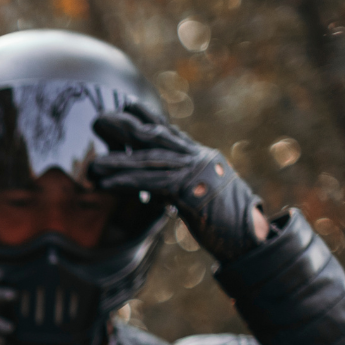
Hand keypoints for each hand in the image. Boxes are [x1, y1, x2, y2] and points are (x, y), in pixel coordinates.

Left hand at [89, 103, 266, 262]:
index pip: (171, 133)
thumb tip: (161, 193)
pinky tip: (106, 184)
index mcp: (202, 157)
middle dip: (126, 128)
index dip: (148, 118)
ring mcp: (195, 171)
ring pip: (150, 161)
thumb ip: (182, 189)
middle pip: (157, 138)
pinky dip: (126, 183)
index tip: (127, 106)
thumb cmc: (227, 223)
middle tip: (99, 119)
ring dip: (118, 163)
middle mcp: (198, 158)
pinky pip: (151, 184)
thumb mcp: (203, 198)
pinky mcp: (189, 190)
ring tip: (93, 165)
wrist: (250, 237)